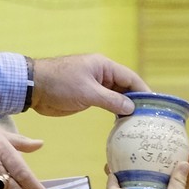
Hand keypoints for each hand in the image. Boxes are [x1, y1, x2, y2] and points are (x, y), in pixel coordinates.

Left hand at [29, 54, 145, 116]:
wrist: (33, 87)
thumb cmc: (59, 84)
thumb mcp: (88, 93)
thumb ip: (111, 100)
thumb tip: (131, 108)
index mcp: (104, 66)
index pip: (130, 78)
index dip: (144, 91)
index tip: (155, 105)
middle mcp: (102, 74)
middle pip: (126, 87)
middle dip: (136, 101)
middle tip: (149, 118)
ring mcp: (94, 85)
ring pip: (116, 96)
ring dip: (125, 107)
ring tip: (138, 122)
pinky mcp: (87, 95)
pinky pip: (106, 102)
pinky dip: (114, 111)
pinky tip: (121, 122)